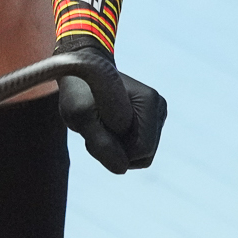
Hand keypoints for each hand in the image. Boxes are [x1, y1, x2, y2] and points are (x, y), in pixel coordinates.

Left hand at [56, 42, 165, 173]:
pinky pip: (136, 147)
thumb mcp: (80, 116)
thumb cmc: (79, 90)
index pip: (141, 151)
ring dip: (116, 146)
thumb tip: (121, 169)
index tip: (95, 128)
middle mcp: (159, 107)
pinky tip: (106, 125)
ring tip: (99, 125)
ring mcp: (156, 114)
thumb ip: (100, 143)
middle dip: (116, 150)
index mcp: (149, 103)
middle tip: (94, 128)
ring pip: (140, 154)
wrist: (83, 69)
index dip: (114, 150)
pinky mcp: (149, 120)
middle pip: (144, 155)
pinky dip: (119, 142)